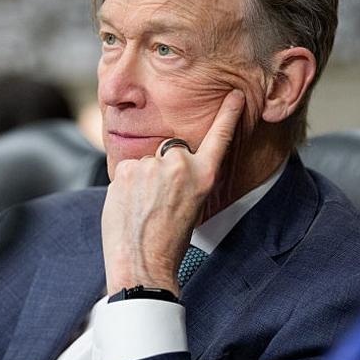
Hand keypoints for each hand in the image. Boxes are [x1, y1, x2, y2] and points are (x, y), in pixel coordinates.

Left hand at [102, 91, 244, 294]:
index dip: (227, 116)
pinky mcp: (127, 169)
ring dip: (141, 180)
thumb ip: (183, 180)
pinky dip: (125, 185)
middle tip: (158, 202)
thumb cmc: (168, 242)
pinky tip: (129, 206)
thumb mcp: (191, 207)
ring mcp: (153, 165)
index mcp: (203, 176)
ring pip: (145, 163)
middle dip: (162, 170)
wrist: (142, 262)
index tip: (234, 97)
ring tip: (142, 209)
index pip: (218, 139)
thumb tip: (163, 165)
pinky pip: (127, 170)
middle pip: (169, 152)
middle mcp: (180, 165)